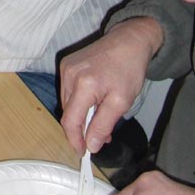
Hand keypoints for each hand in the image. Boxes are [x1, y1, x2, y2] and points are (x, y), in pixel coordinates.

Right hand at [60, 18, 162, 154]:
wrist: (128, 41)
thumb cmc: (128, 69)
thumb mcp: (121, 102)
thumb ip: (103, 125)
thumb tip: (90, 145)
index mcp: (84, 84)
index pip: (71, 121)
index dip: (75, 141)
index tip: (83, 153)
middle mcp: (69, 74)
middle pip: (68, 113)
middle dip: (82, 129)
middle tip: (101, 136)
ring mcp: (66, 67)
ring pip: (67, 104)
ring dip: (81, 116)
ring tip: (101, 117)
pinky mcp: (66, 64)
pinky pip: (68, 92)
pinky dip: (79, 102)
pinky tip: (95, 102)